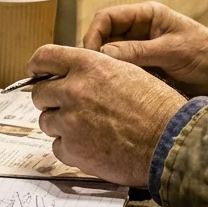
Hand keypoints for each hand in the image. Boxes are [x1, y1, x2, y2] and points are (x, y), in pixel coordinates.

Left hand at [29, 45, 185, 187]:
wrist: (170, 142)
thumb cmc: (157, 107)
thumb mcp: (127, 72)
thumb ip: (95, 71)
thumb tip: (74, 75)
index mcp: (88, 65)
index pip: (43, 57)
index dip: (37, 67)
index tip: (37, 74)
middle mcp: (74, 90)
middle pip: (39, 93)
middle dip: (51, 100)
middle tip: (70, 108)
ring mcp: (70, 121)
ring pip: (46, 121)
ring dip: (61, 125)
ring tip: (89, 129)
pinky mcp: (72, 149)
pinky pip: (57, 146)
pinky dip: (70, 148)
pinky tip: (93, 146)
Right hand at [82, 2, 207, 98]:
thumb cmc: (205, 54)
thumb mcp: (172, 50)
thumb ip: (138, 51)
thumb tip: (102, 54)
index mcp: (146, 16)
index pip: (106, 17)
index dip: (93, 34)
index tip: (90, 56)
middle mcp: (139, 31)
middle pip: (103, 38)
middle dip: (95, 54)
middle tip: (92, 75)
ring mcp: (140, 51)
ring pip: (110, 57)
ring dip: (106, 69)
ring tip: (102, 85)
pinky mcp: (144, 69)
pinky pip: (122, 72)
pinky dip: (116, 80)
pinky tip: (114, 91)